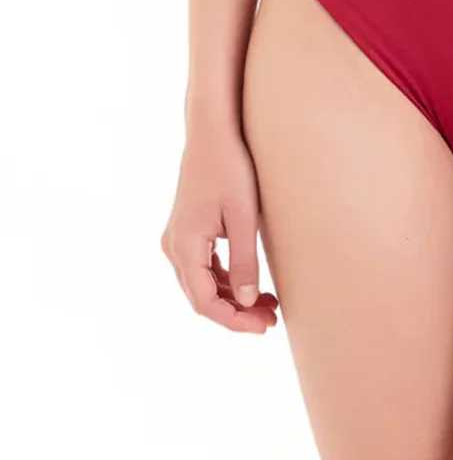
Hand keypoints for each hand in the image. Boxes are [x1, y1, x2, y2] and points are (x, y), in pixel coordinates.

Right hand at [161, 127, 278, 333]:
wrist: (212, 132)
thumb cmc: (231, 168)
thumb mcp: (244, 217)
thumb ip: (244, 261)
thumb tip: (248, 302)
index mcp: (184, 245)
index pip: (204, 302)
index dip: (234, 321)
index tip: (263, 328)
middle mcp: (173, 246)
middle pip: (201, 297)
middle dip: (236, 313)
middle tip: (272, 320)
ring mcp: (177, 238)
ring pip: (201, 284)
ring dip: (232, 298)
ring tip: (268, 305)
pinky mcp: (187, 231)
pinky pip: (202, 268)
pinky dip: (224, 281)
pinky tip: (251, 285)